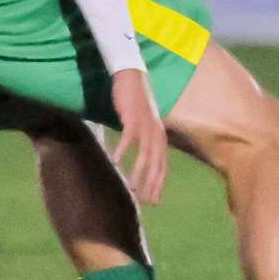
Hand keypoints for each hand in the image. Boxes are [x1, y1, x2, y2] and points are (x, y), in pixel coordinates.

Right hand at [109, 68, 167, 203]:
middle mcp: (156, 133)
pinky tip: (115, 161)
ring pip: (145, 154)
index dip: (158, 184)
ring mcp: (146, 126)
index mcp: (160, 137)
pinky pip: (129, 137)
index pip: (162, 166)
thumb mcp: (145, 125)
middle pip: (157, 164)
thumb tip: (142, 159)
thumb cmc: (136, 103)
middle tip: (145, 201)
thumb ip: (145, 140)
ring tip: (131, 187)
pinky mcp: (133, 117)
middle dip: (151, 184)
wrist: (132, 77)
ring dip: (138, 172)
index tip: (153, 201)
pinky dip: (123, 149)